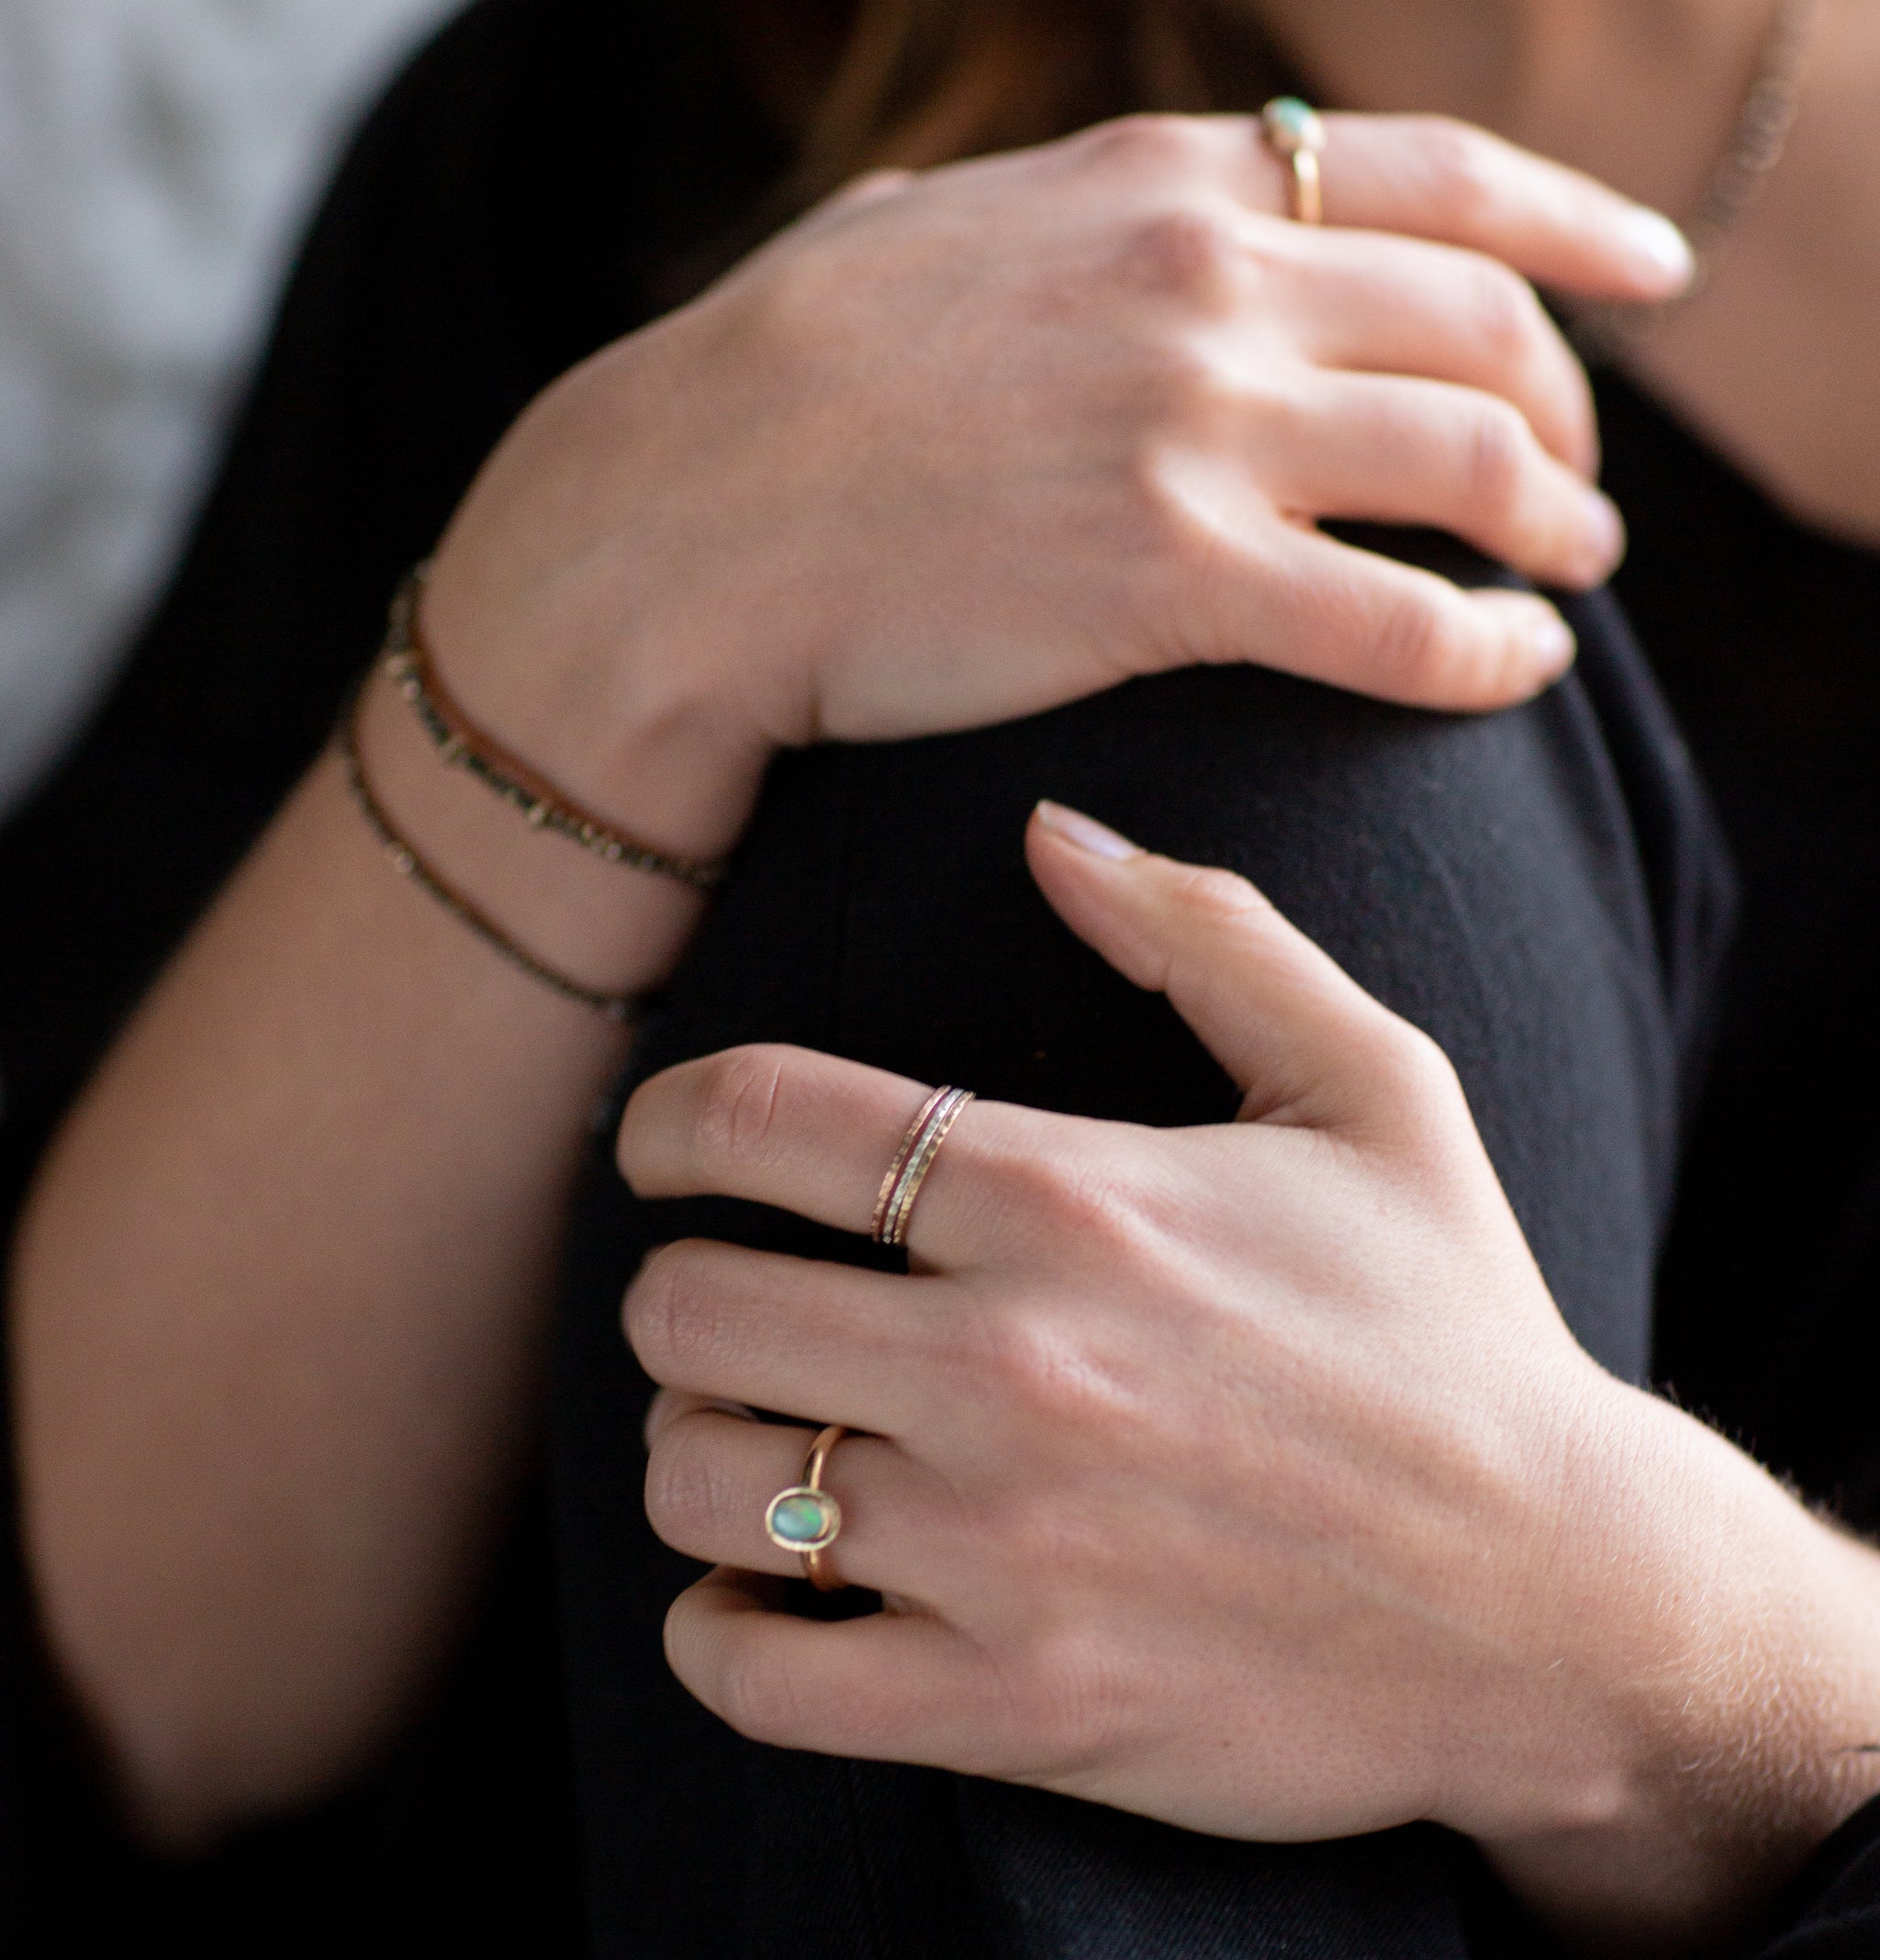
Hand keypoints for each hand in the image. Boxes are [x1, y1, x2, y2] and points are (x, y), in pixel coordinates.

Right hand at [421, 112, 1687, 861]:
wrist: (664, 526)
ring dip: (1557, 524)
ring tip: (1568, 573)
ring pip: (1481, 461)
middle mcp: (1201, 279)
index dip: (1574, 219)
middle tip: (1572, 482)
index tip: (1646, 269)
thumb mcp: (921, 225)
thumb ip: (1050, 205)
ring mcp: (1193, 424)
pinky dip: (1493, 649)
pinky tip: (1512, 669)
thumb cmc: (766, 387)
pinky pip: (1407, 618)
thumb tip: (1093, 199)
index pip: (1436, 168)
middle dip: (1564, 407)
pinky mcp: (1171, 580)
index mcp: (1149, 179)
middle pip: (1486, 325)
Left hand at [620, 807, 1879, 1950]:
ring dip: (693, 1453)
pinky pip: (756, 1672)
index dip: (659, 1120)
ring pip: (697, 1480)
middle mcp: (1012, 1361)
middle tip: (721, 1303)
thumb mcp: (1375, 1087)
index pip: (756, 1118)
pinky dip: (718, 1631)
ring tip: (754, 1438)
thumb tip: (1050, 829)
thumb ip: (1207, 933)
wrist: (1563, 1602)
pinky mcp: (1018, 1703)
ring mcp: (1005, 1545)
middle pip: (686, 1303)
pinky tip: (762, 1591)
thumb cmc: (1456, 1326)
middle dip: (673, 1293)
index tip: (653, 1146)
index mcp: (1071, 1196)